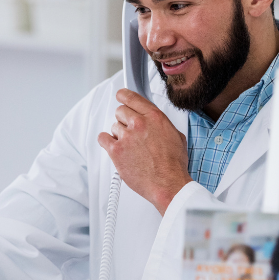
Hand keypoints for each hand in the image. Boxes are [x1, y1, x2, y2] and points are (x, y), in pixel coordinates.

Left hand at [97, 89, 191, 215]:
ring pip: (113, 126)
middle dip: (124, 120)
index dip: (123, 95)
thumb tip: (156, 123)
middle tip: (130, 131)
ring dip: (119, 134)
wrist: (168, 184)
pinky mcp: (116, 151)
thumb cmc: (173, 165)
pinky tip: (114, 147)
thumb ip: (162, 125)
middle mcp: (139, 123)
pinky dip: (106, 142)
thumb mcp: (176, 136)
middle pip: (120, 111)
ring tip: (130, 147)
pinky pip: (103, 138)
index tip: (120, 96)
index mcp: (154, 117)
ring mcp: (126, 136)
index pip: (132, 97)